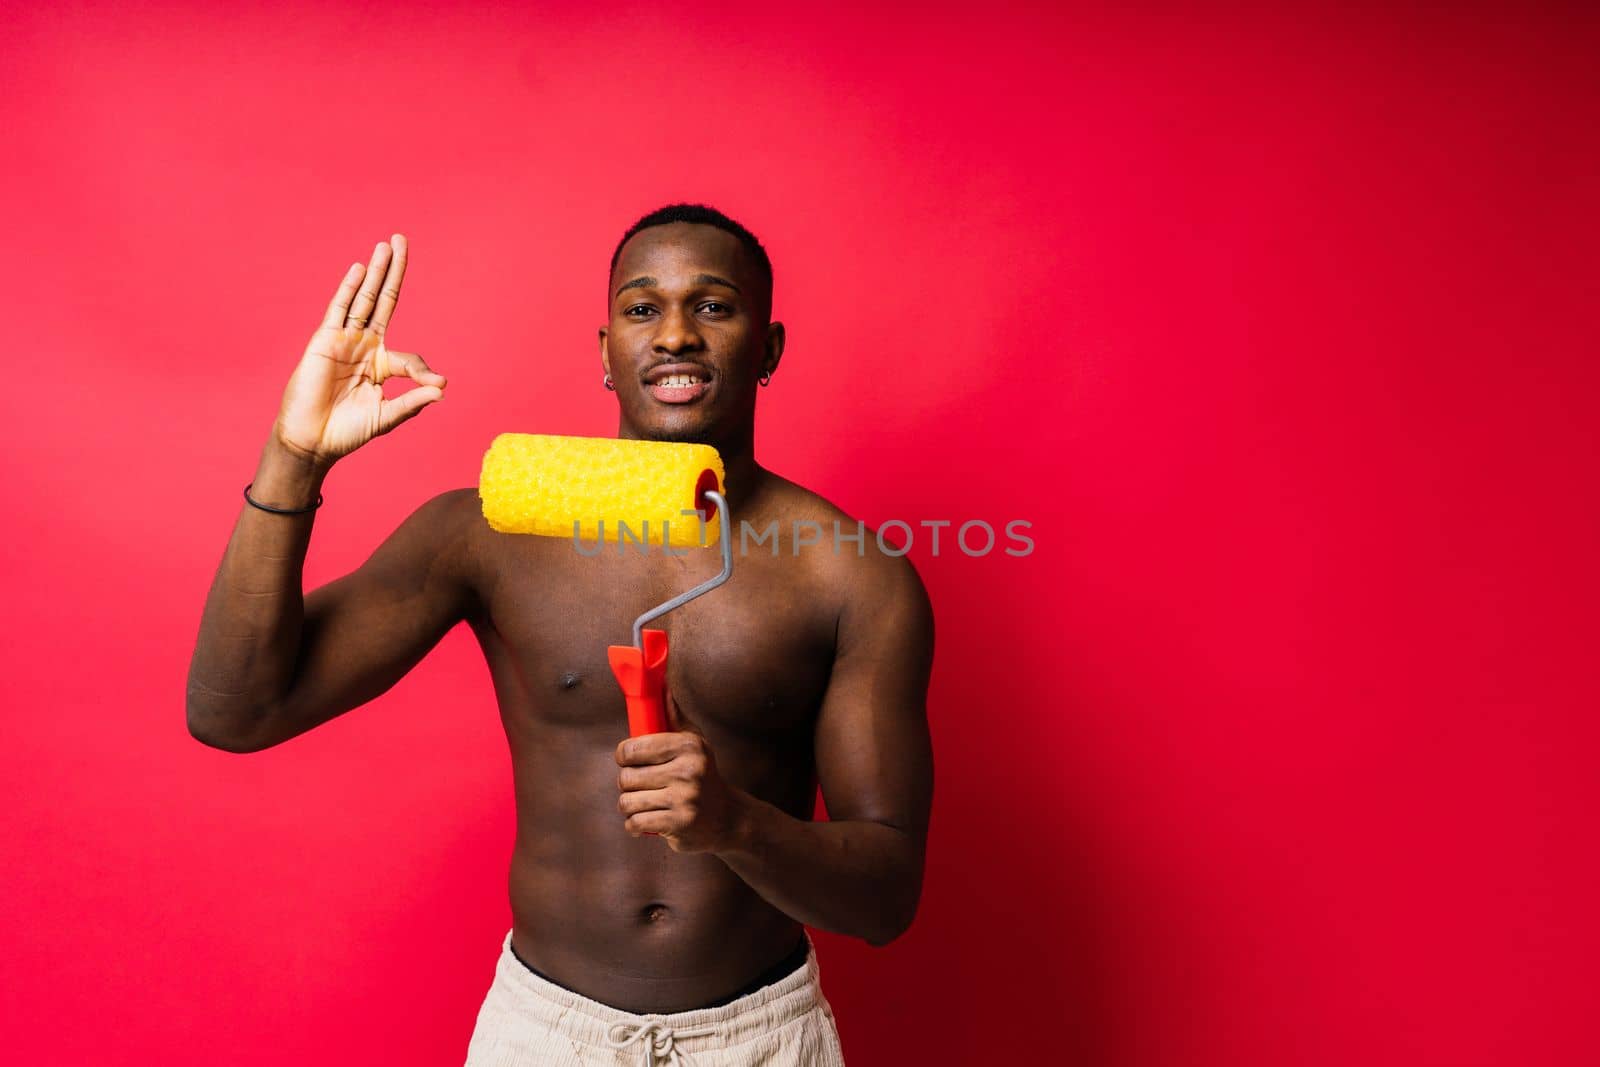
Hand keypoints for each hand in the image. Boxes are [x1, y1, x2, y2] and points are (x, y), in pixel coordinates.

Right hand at [273, 234, 447, 464]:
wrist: (313, 439)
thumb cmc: (347, 431)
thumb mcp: (387, 416)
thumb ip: (413, 401)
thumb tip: (443, 388)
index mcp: (381, 365)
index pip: (409, 357)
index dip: (423, 370)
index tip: (434, 385)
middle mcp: (364, 347)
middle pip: (383, 301)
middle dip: (395, 273)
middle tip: (403, 241)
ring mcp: (345, 340)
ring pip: (363, 299)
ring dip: (377, 272)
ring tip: (388, 245)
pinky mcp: (325, 341)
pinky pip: (339, 310)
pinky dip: (349, 289)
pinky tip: (360, 269)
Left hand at [615, 703, 744, 853]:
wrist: (727, 818)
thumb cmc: (702, 774)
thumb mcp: (694, 742)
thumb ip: (673, 715)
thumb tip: (661, 682)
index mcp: (688, 745)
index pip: (630, 749)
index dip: (624, 756)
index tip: (631, 761)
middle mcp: (688, 770)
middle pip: (625, 777)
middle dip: (628, 784)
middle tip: (643, 786)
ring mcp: (685, 798)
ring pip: (627, 802)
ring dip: (630, 807)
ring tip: (646, 803)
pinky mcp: (679, 824)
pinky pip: (635, 823)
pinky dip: (635, 826)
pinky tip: (648, 822)